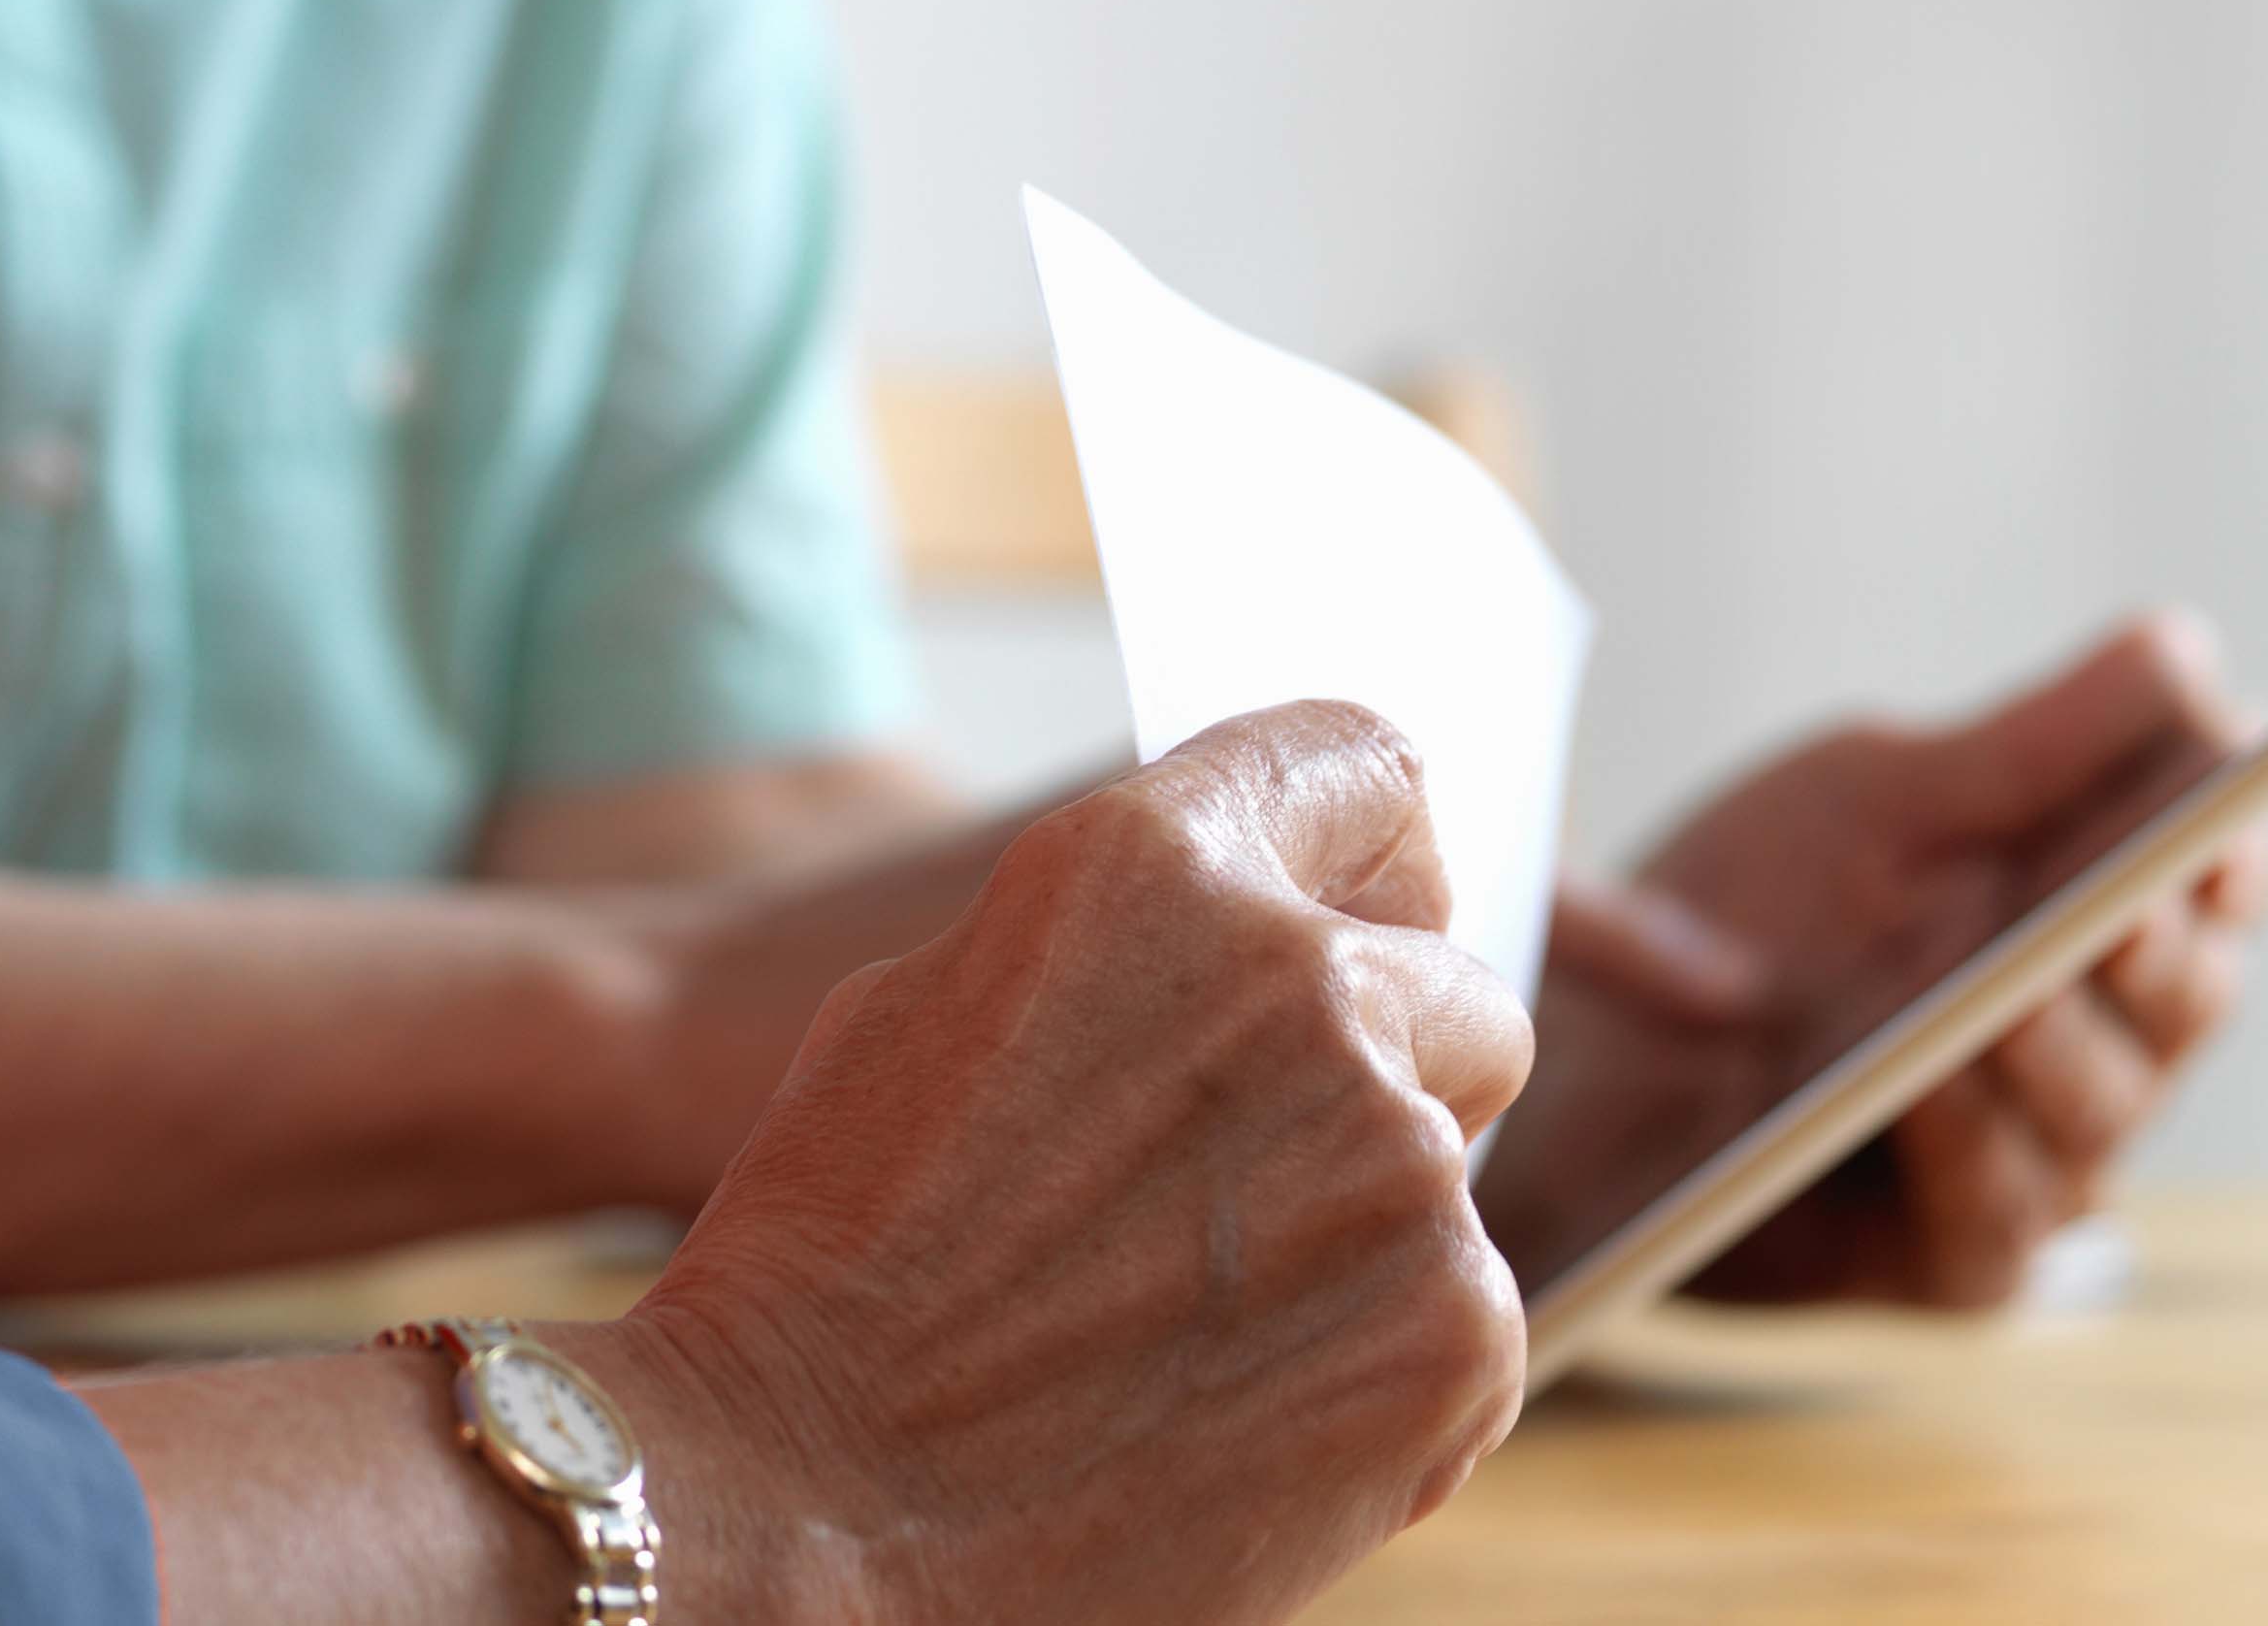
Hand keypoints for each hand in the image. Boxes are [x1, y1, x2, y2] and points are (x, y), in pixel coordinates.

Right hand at [591, 704, 1535, 1625]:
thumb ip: (1132, 943)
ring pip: (1454, 1169)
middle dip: (1388, 1065)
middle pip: (1453, 987)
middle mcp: (1302, 980)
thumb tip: (1262, 933)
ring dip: (1367, 1228)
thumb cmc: (830, 1262)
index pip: (1359, 761)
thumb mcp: (936, 1004)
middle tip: (1259, 1176)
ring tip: (1193, 1325)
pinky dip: (1382, 1374)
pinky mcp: (1454, 1330)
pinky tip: (1232, 1420)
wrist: (800, 1507)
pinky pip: (1466, 1325)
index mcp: (1154, 864)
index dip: (1372, 847)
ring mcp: (1396, 1157)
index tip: (1367, 913)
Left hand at [1478, 615, 2267, 1313]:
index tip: (2220, 819)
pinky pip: (2004, 1221)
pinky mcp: (1958, 1261)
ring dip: (2059, 1048)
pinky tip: (1934, 1090)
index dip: (2232, 854)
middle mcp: (2091, 1040)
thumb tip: (2185, 652)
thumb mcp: (1871, 801)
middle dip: (2157, 951)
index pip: (2220, 886)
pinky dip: (1976, 1149)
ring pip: (2107, 1109)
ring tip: (2010, 993)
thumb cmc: (1745, 907)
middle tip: (2123, 903)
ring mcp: (2034, 1156)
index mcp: (2089, 913)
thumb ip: (2024, 748)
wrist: (1581, 1040)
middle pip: (2189, 999)